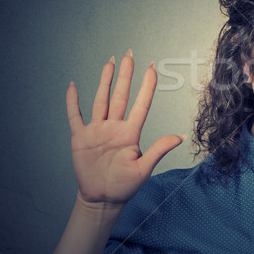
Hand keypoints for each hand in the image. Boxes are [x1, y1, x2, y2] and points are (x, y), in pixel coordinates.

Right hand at [66, 49, 184, 204]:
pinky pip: (75, 116)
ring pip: (101, 100)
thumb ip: (159, 150)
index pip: (141, 104)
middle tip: (129, 54)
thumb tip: (181, 136)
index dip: (147, 86)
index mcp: (131, 132)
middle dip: (125, 75)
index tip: (152, 67)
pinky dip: (72, 101)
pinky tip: (73, 86)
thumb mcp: (144, 168)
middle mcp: (115, 127)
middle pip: (121, 95)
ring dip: (105, 81)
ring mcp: (97, 130)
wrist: (102, 199)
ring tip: (110, 62)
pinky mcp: (80, 137)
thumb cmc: (125, 185)